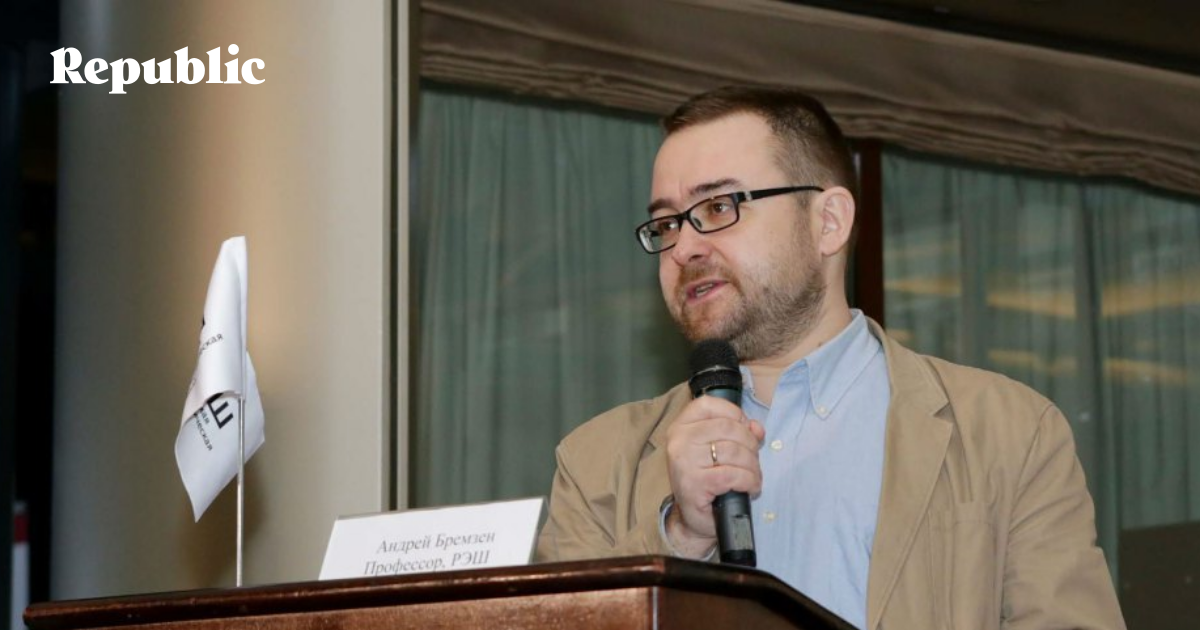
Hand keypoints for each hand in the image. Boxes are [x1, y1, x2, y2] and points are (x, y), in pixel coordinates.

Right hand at [663, 396, 764, 557]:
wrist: (693, 519)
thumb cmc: (706, 480)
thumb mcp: (718, 450)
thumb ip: (738, 432)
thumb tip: (756, 427)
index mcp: (680, 426)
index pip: (709, 404)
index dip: (734, 414)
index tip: (744, 430)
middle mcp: (679, 441)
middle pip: (728, 427)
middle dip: (749, 444)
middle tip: (752, 460)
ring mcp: (684, 462)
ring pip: (734, 451)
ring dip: (752, 465)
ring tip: (752, 476)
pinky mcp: (695, 483)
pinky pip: (733, 474)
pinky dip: (749, 481)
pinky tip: (751, 487)